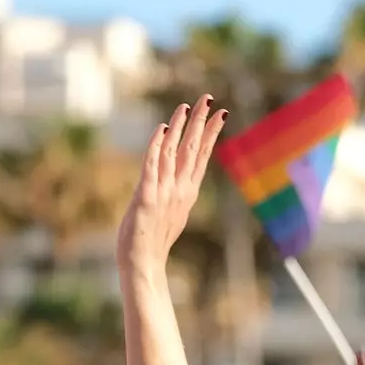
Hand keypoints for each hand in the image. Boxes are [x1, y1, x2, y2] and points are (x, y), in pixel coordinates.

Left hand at [118, 95, 224, 272]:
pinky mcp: (146, 198)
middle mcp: (180, 190)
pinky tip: (161, 130)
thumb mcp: (171, 213)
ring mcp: (164, 193)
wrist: (144, 265)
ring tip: (187, 106)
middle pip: (193, 149)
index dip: (211, 133)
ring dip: (180, 128)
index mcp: (187, 192)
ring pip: (175, 153)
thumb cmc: (153, 242)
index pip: (202, 156)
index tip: (220, 113)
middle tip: (208, 99)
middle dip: (201, 122)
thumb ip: (175, 193)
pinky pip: (152, 167)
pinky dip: (157, 147)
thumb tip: (182, 181)